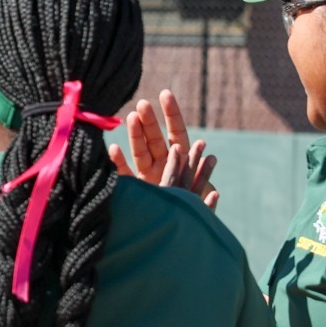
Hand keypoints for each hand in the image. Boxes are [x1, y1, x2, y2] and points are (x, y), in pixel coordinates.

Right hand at [108, 89, 218, 208]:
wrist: (180, 232)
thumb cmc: (196, 213)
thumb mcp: (201, 197)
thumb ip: (202, 188)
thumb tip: (212, 168)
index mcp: (181, 160)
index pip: (176, 131)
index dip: (172, 113)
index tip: (165, 94)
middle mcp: (163, 164)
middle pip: (156, 138)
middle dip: (150, 120)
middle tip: (143, 104)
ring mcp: (148, 174)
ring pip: (140, 150)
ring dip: (136, 135)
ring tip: (131, 117)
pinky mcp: (138, 188)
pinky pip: (127, 173)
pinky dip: (120, 161)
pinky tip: (113, 148)